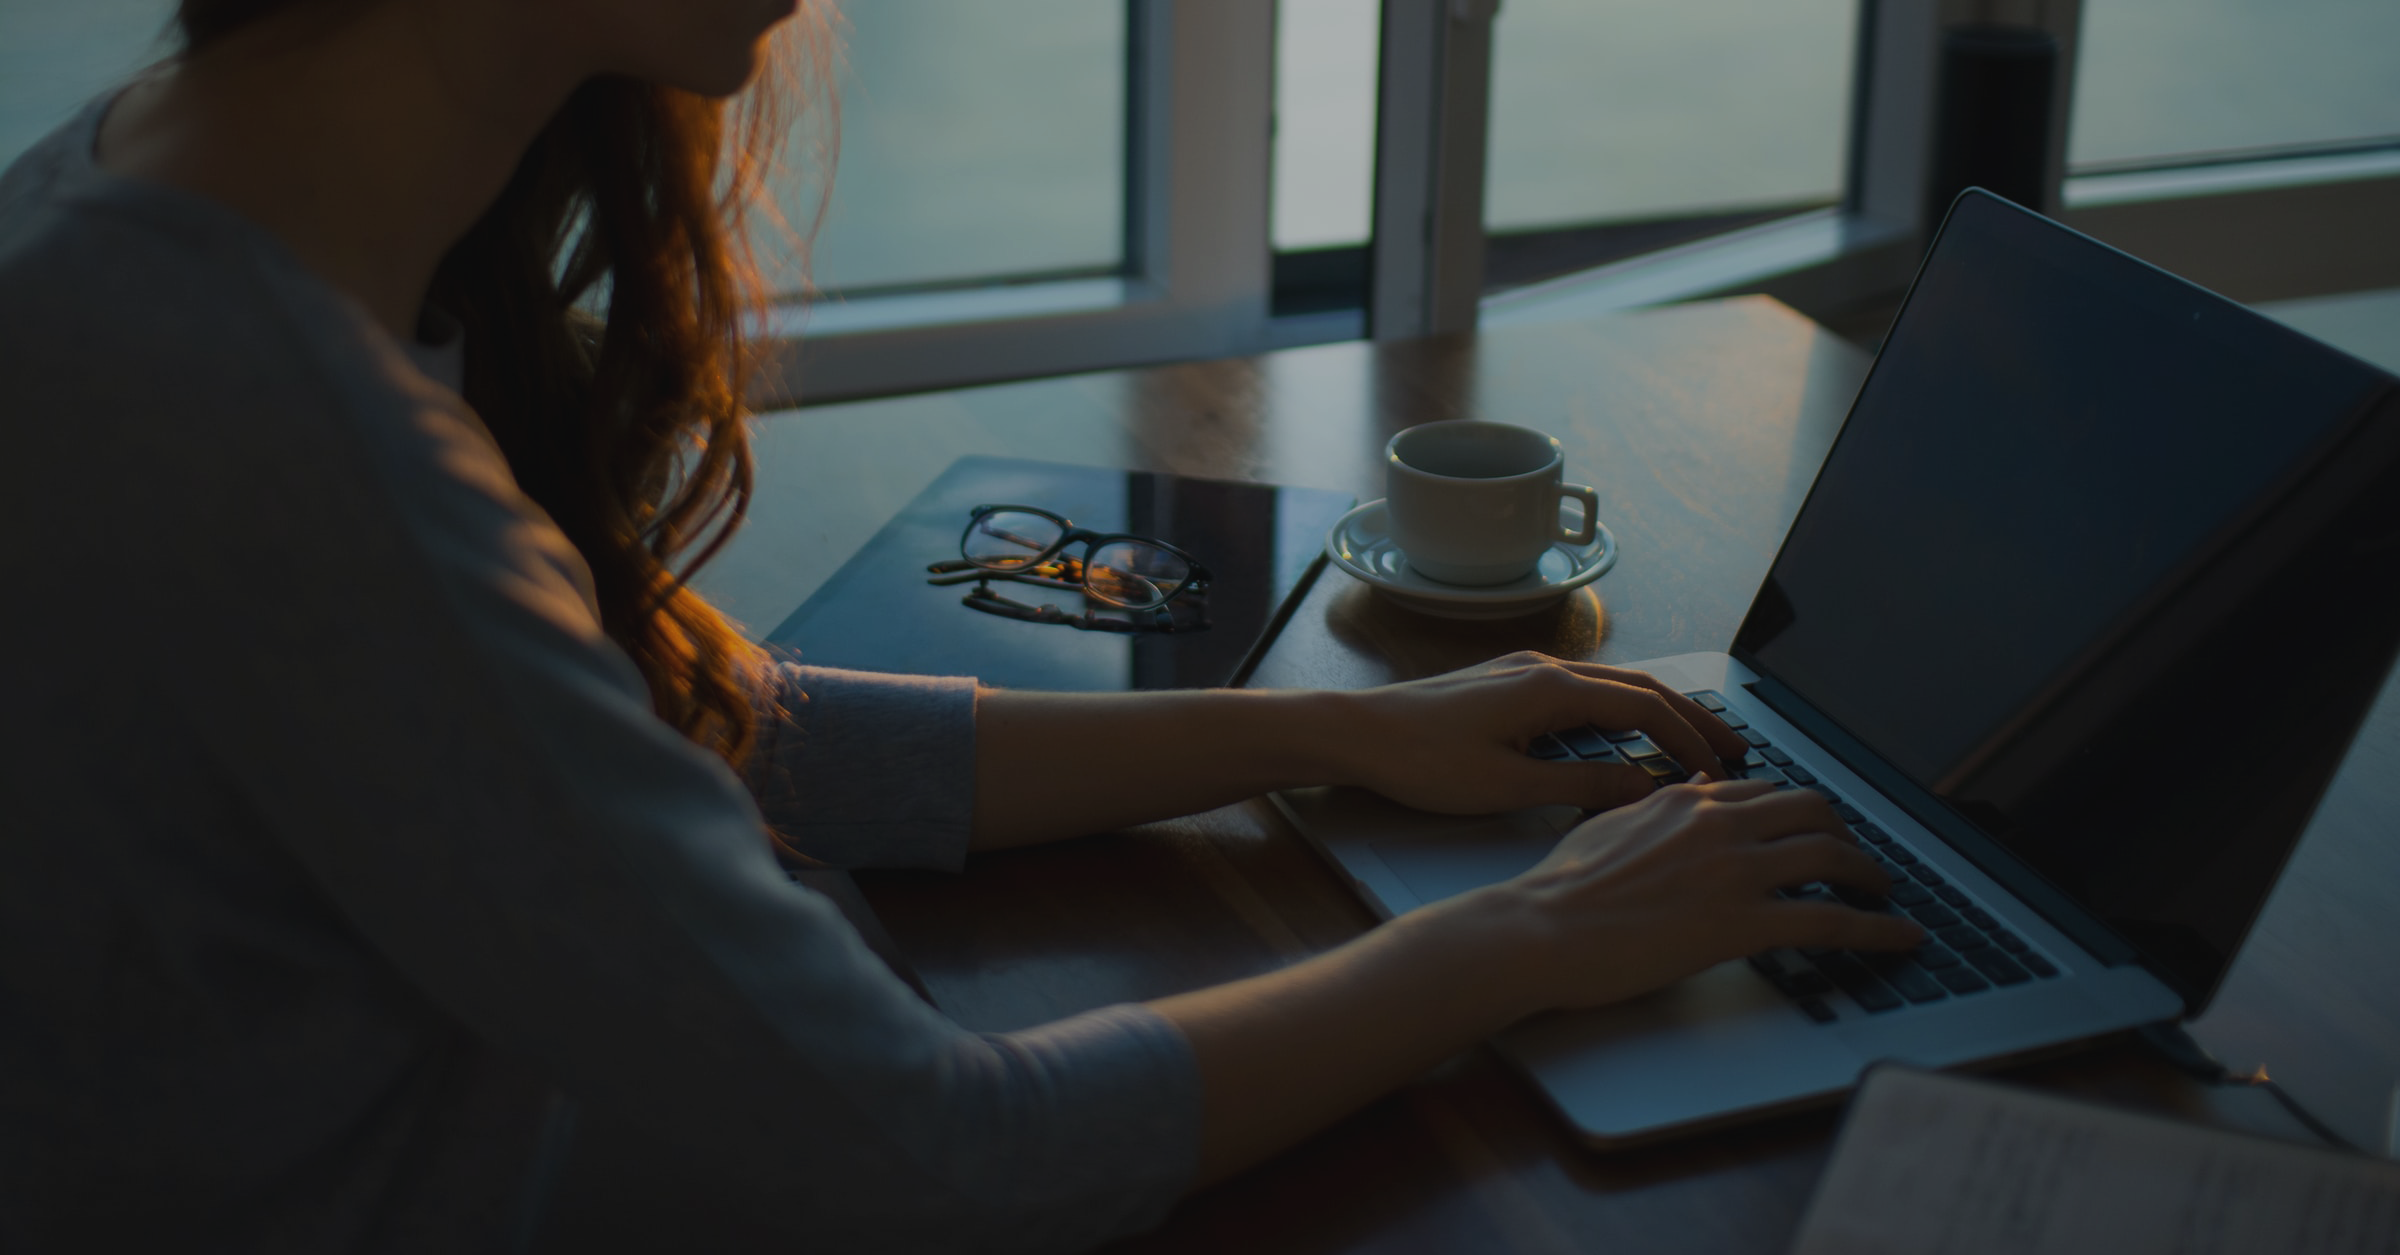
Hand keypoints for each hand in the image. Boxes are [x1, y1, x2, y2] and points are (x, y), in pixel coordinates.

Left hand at [1337, 652, 1751, 815]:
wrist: (1355, 732)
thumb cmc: (1420, 760)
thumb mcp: (1507, 787)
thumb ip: (1581, 787)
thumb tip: (1645, 790)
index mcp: (1552, 689)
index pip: (1645, 708)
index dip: (1691, 740)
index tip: (1722, 773)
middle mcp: (1545, 669)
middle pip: (1640, 687)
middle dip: (1692, 717)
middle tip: (1736, 747)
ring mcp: (1524, 672)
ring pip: (1612, 685)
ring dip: (1659, 711)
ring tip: (1694, 742)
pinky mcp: (1507, 683)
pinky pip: (1584, 690)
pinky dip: (1621, 710)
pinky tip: (1626, 734)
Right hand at [1463, 777, 1923, 1015]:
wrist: (1541, 931)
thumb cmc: (1559, 890)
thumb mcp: (1606, 826)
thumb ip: (1651, 810)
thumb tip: (1680, 796)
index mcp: (1685, 802)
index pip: (1764, 792)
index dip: (1798, 811)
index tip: (1811, 828)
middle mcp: (1719, 824)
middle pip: (1812, 810)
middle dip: (1844, 832)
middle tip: (1854, 858)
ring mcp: (1735, 871)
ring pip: (1832, 855)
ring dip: (1870, 875)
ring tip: (1883, 894)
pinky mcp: (1743, 922)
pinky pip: (1832, 920)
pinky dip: (1878, 929)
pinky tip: (1902, 938)